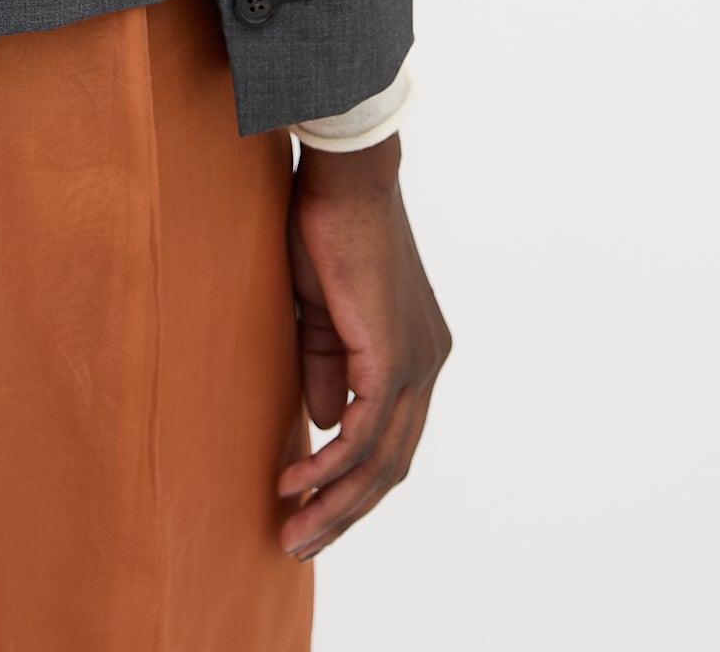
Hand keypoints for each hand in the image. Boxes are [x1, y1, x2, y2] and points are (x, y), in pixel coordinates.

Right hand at [278, 133, 450, 558]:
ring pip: (381, 460)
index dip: (353, 481)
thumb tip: (321, 426)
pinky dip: (329, 465)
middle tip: (299, 542)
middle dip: (345, 511)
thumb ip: (325, 368)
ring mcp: (416, 362)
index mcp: (416, 352)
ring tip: (291, 530)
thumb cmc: (327, 229)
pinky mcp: (391, 355)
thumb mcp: (320, 313)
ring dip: (334, 502)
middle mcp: (428, 363)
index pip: (391, 438)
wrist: (343, 178)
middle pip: (392, 464)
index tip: (309, 507)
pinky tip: (296, 482)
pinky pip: (362, 432)